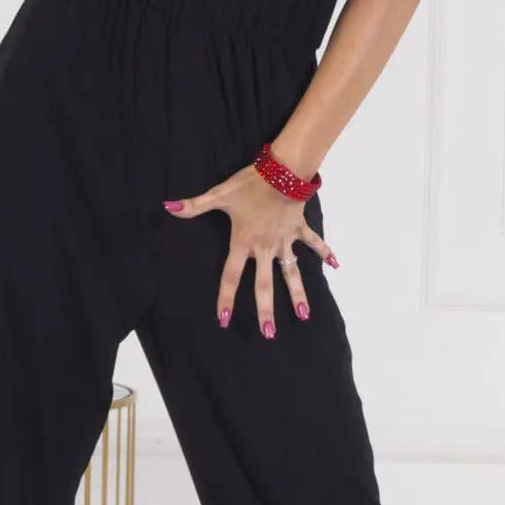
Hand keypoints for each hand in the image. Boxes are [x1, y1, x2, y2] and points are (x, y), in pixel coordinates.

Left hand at [163, 164, 337, 334]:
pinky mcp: (299, 228)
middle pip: (264, 284)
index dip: (226, 298)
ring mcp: (284, 240)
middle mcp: (265, 247)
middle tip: (268, 334)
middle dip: (266, 310)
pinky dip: (325, 252)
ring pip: (292, 272)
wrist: (283, 170)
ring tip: (304, 315)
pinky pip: (314, 243)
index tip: (224, 320)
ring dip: (298, 294)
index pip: (231, 276)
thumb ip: (194, 205)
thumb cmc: (250, 183)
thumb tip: (167, 207)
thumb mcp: (220, 194)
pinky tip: (336, 265)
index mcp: (244, 242)